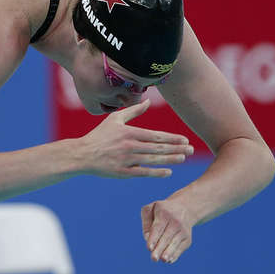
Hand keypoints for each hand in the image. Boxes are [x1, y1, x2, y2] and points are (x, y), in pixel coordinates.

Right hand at [77, 101, 192, 177]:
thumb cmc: (99, 135)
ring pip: (153, 160)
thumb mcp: (114, 119)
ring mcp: (127, 160)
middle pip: (158, 148)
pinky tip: (168, 172)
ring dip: (170, 159)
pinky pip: (143, 172)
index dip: (172, 138)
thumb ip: (132, 111)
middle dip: (176, 149)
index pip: (156, 136)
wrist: (82, 154)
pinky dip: (157, 172)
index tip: (185, 140)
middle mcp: (130, 146)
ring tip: (183, 158)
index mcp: (129, 133)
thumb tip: (147, 101)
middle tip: (191, 150)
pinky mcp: (123, 172)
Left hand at [141, 199, 194, 262]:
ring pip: (175, 243)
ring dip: (169, 252)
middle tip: (153, 258)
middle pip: (166, 237)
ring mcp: (183, 231)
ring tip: (163, 260)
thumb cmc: (162, 211)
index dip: (154, 238)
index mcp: (164, 213)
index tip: (149, 248)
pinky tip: (169, 260)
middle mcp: (175, 222)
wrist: (185, 209)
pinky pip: (181, 248)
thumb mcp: (151, 209)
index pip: (158, 228)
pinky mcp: (188, 239)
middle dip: (160, 248)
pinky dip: (175, 254)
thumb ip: (146, 222)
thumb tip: (147, 238)